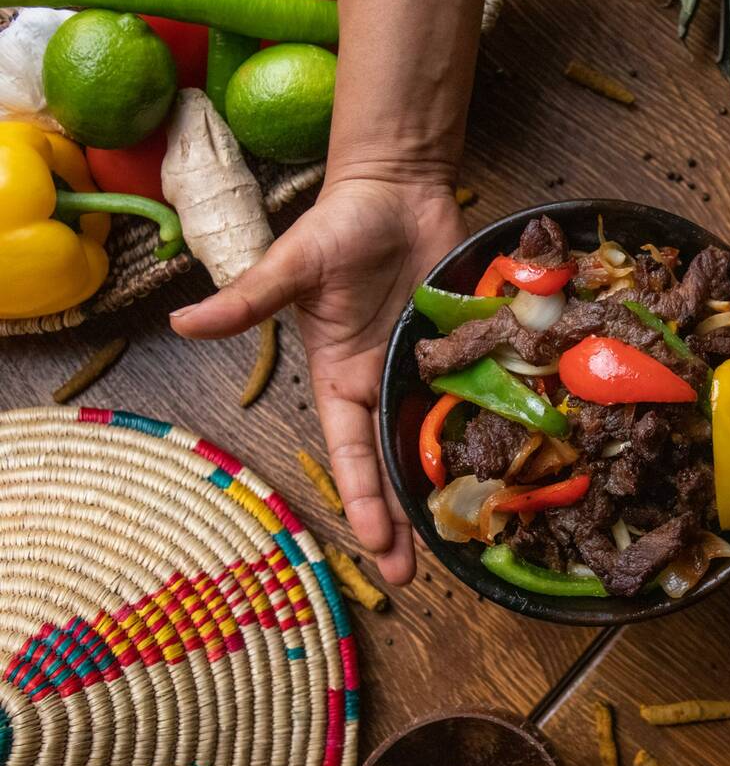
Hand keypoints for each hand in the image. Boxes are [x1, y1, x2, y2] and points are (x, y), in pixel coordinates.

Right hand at [171, 176, 467, 584]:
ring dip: (447, 490)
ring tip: (467, 543)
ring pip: (437, 443)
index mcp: (340, 380)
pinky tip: (511, 472)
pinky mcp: (463, 354)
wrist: (399, 189)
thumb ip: (249, 300)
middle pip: (394, 465)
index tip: (376, 546)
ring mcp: (424, 374)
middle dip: (404, 520)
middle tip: (420, 576)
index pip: (350, 454)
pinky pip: (477, 400)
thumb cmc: (341, 225)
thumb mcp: (293, 264)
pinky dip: (489, 435)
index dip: (364, 500)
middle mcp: (382, 387)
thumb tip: (182, 322)